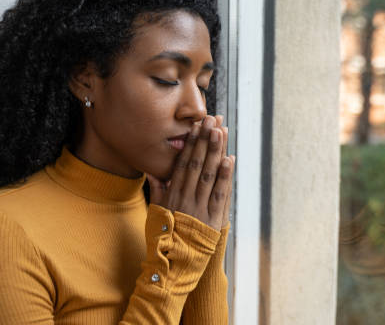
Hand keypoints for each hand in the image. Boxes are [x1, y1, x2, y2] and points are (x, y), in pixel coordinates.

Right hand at [147, 115, 234, 230]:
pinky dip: (226, 176)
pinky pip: (220, 194)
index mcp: (172, 195)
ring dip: (216, 151)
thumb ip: (158, 191)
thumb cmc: (164, 239)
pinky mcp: (213, 220)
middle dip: (204, 140)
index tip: (195, 127)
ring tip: (221, 130)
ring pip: (209, 175)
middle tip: (211, 119)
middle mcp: (186, 198)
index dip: (190, 144)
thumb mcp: (156, 213)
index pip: (183, 164)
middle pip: (197, 164)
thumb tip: (154, 171)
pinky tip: (229, 159)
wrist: (173, 266)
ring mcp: (200, 208)